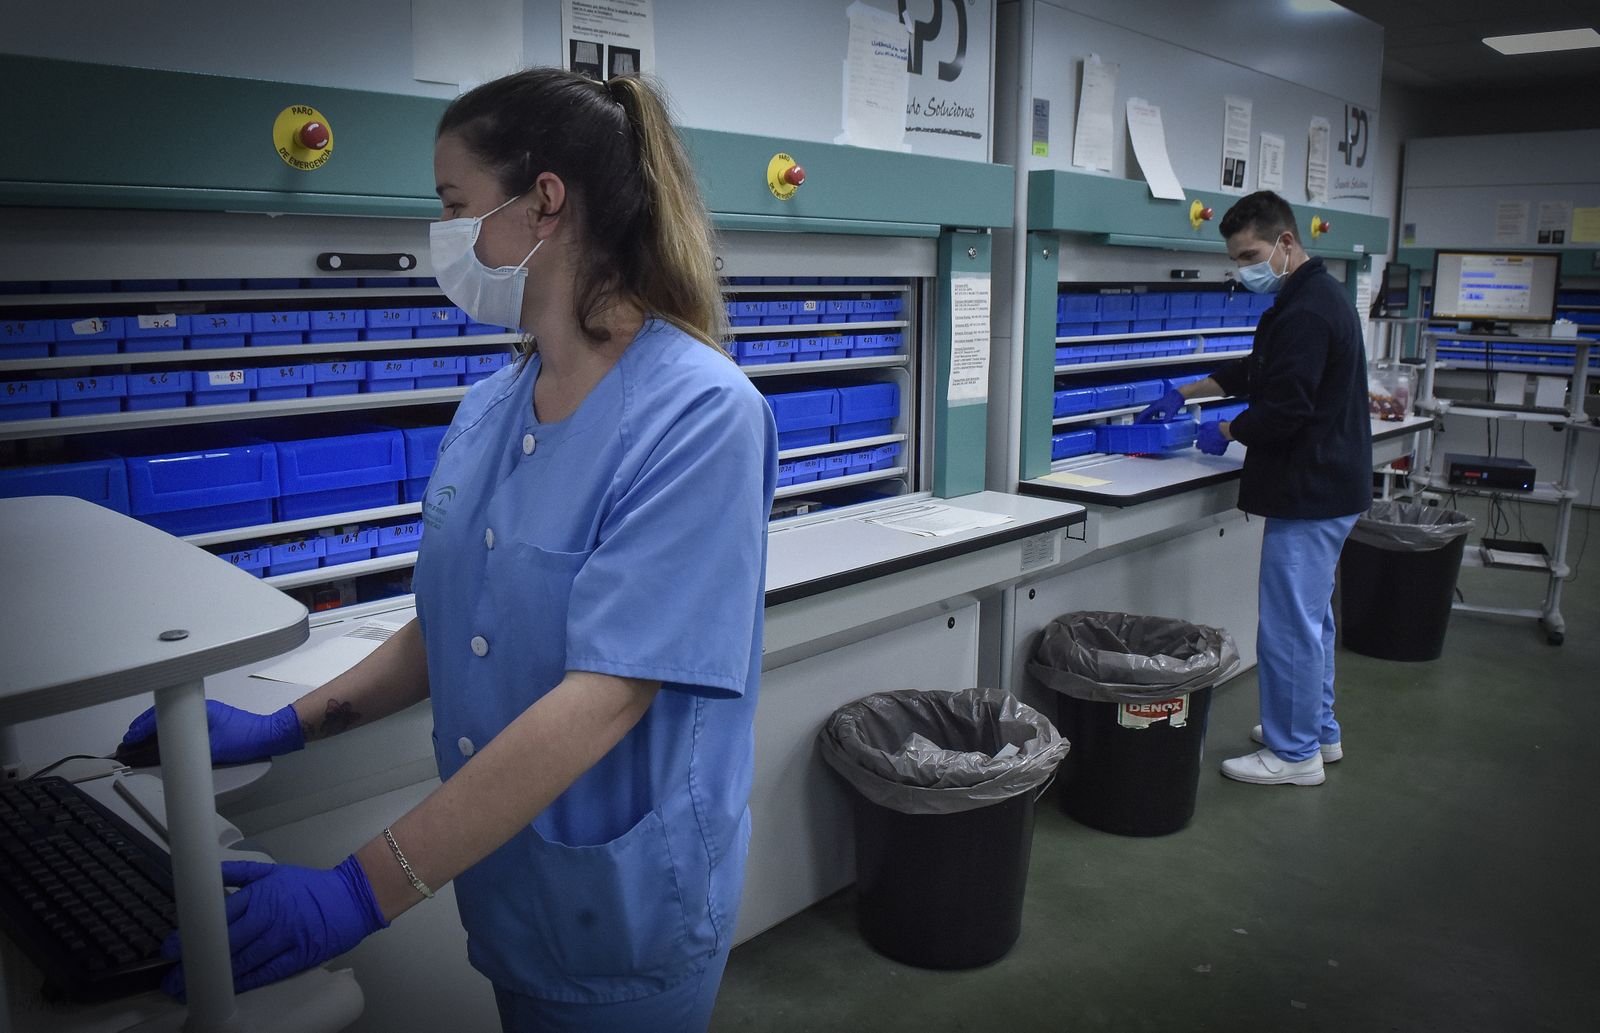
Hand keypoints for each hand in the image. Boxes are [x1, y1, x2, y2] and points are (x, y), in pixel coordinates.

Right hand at [120, 700, 302, 765]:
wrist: (269, 735)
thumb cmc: (244, 739)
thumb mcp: (211, 749)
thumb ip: (186, 753)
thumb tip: (164, 756)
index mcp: (198, 709)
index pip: (161, 716)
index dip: (141, 729)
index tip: (127, 740)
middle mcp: (200, 708)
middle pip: (164, 715)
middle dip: (143, 728)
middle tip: (128, 742)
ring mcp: (207, 713)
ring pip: (173, 718)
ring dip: (155, 730)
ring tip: (139, 742)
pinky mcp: (212, 721)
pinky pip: (183, 722)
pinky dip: (169, 730)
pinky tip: (164, 740)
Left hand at [160, 856, 387, 998]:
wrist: (353, 897)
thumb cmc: (311, 887)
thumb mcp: (274, 871)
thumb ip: (240, 874)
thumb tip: (209, 874)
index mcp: (261, 893)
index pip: (217, 915)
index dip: (191, 934)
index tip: (169, 948)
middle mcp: (270, 914)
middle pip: (225, 942)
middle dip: (195, 961)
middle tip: (171, 976)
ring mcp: (285, 937)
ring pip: (242, 960)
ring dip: (214, 977)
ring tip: (189, 989)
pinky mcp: (298, 956)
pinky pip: (266, 972)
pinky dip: (245, 982)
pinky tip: (227, 991)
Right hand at [1134, 388, 1186, 423]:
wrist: (1179, 394)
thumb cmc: (1175, 400)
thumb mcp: (1171, 411)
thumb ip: (1167, 418)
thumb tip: (1164, 426)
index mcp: (1154, 407)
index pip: (1143, 414)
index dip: (1138, 420)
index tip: (1134, 425)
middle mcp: (1154, 406)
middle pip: (1145, 414)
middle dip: (1141, 421)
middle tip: (1138, 427)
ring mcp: (1157, 406)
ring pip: (1149, 414)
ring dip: (1146, 419)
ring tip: (1144, 426)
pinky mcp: (1161, 406)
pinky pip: (1153, 413)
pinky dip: (1151, 418)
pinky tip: (1154, 422)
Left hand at [1197, 421, 1229, 455]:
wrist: (1224, 431)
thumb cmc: (1214, 428)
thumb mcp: (1205, 425)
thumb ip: (1201, 429)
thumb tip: (1201, 429)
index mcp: (1200, 444)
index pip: (1198, 446)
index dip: (1200, 443)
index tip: (1203, 440)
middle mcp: (1205, 449)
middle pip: (1204, 450)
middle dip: (1206, 446)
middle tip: (1210, 440)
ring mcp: (1213, 451)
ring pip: (1212, 451)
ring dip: (1213, 447)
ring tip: (1216, 442)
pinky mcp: (1220, 452)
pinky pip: (1219, 452)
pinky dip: (1220, 449)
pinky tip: (1221, 444)